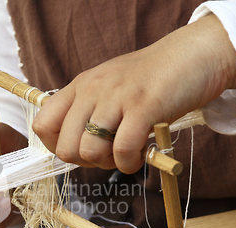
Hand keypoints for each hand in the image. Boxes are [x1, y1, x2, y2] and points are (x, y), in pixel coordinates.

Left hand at [33, 15, 235, 173]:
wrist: (193, 55)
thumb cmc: (149, 80)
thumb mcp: (107, 88)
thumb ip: (86, 112)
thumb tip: (72, 150)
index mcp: (79, 87)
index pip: (42, 125)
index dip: (57, 148)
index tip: (80, 151)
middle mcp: (91, 90)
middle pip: (65, 148)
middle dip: (86, 162)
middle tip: (108, 155)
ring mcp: (116, 97)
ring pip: (90, 152)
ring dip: (108, 164)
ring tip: (125, 154)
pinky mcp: (144, 107)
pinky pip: (123, 150)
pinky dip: (129, 163)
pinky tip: (140, 156)